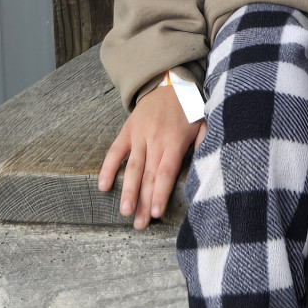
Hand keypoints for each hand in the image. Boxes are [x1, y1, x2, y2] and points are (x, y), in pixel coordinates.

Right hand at [97, 83, 204, 229]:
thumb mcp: (204, 124)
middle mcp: (155, 139)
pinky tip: (103, 186)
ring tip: (125, 211)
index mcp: (175, 141)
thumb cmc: (189, 109)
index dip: (161, 193)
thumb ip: (204, 147)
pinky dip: (108, 168)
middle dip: (144, 202)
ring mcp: (139, 135)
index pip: (166, 172)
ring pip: (133, 167)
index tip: (157, 213)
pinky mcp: (127, 130)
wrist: (169, 82)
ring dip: (127, 190)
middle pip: (149, 176)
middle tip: (140, 224)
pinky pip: (115, 151)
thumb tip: (205, 171)